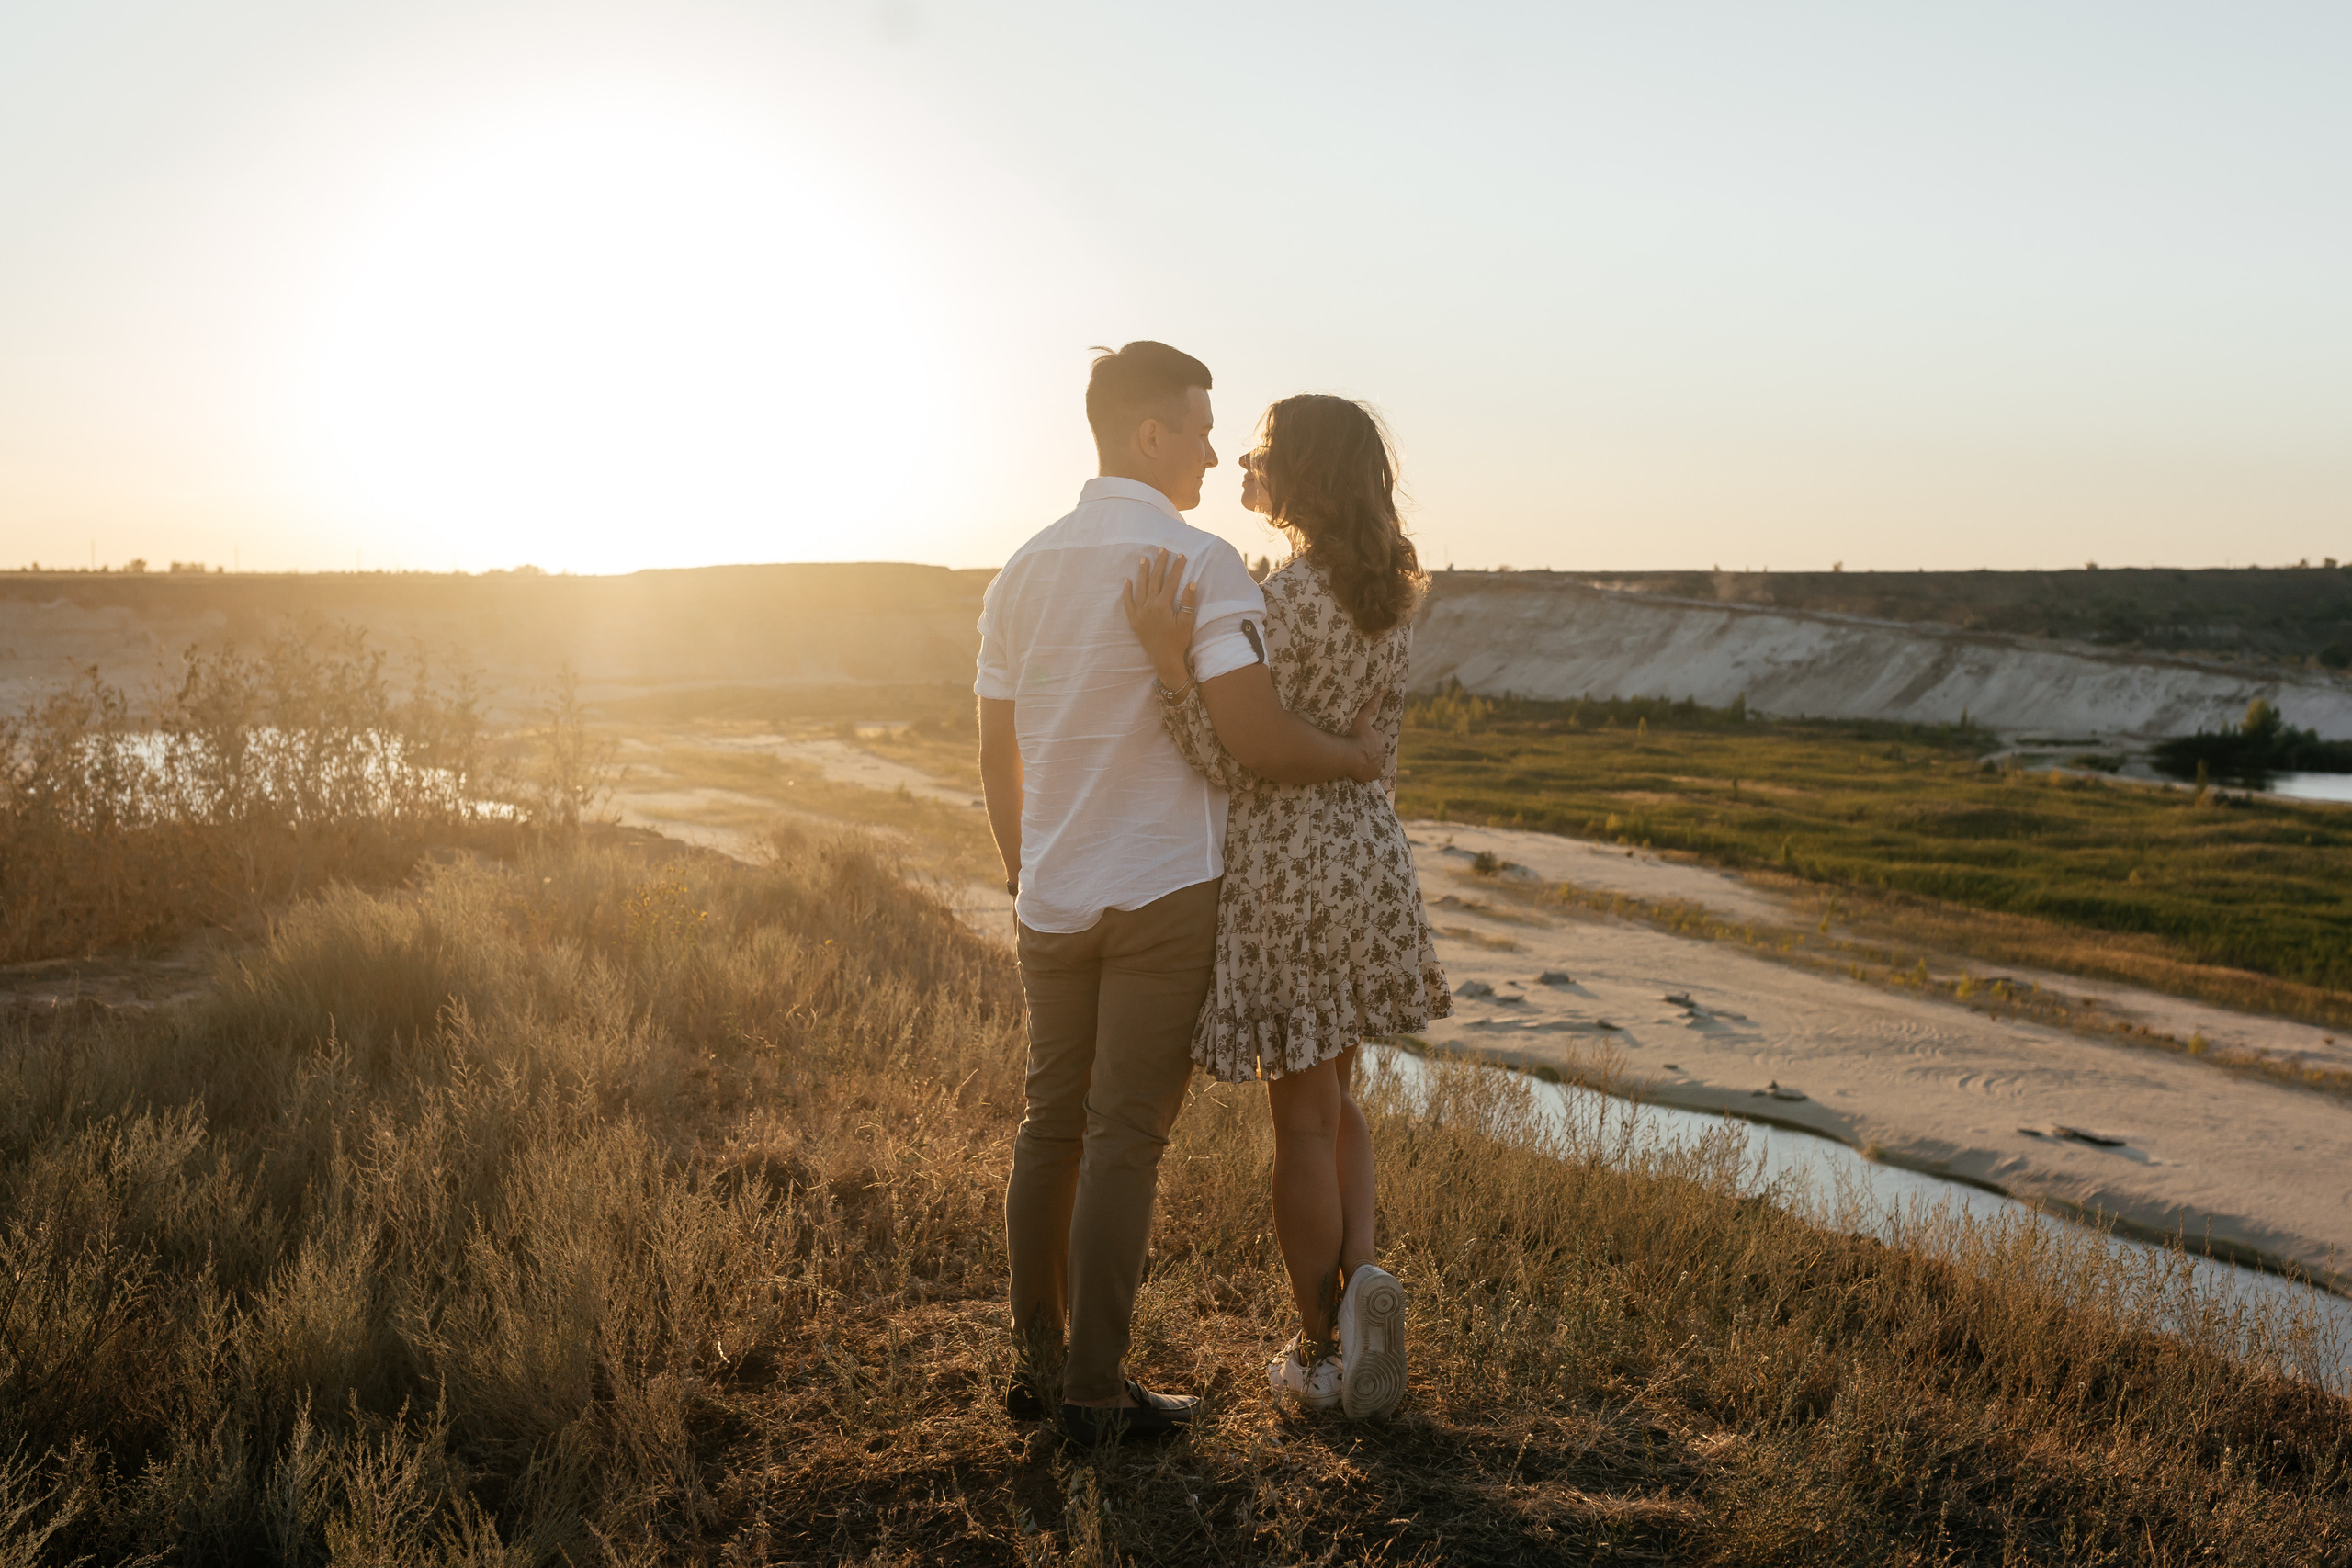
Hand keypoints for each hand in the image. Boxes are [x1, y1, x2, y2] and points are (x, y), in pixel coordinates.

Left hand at [1119, 548, 1195, 685]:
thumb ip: (1187, 602)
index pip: (1171, 581)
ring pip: (1140, 587)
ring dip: (1143, 572)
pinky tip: (1127, 580)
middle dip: (1159, 564)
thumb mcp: (1186, 622)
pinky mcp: (1134, 620)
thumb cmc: (1178, 642)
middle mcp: (1149, 606)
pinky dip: (1127, 591)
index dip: (1176, 568)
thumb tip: (1191, 583)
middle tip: (1162, 550)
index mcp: (1163, 606)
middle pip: (1155, 580)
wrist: (1165, 660)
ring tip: (1144, 559)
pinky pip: (1128, 603)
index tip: (1181, 555)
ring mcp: (1140, 613)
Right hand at [1344, 695, 1384, 781]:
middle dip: (1372, 749)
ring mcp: (1378, 763)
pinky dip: (1370, 773)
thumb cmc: (1354, 737)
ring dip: (1371, 760)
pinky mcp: (1374, 774)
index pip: (1377, 736)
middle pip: (1378, 749)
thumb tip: (1380, 694)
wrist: (1349, 757)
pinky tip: (1364, 772)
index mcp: (1379, 738)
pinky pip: (1374, 774)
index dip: (1370, 737)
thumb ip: (1370, 707)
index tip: (1363, 738)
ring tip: (1360, 761)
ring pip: (1376, 761)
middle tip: (1361, 750)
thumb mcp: (1361, 719)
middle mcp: (1382, 751)